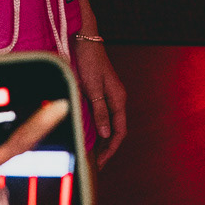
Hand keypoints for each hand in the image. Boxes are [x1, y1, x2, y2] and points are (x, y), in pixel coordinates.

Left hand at [74, 37, 127, 166]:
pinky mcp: (101, 93)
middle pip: (116, 130)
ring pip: (109, 124)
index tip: (101, 162)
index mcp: (118, 99)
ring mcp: (109, 96)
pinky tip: (91, 136)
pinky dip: (98, 129)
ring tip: (94, 155)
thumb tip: (105, 134)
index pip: (119, 131)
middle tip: (96, 165)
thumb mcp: (92, 87)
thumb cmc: (89, 60)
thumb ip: (99, 111)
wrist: (85, 40)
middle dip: (108, 149)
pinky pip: (103, 116)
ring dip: (103, 140)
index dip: (111, 149)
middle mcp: (116, 99)